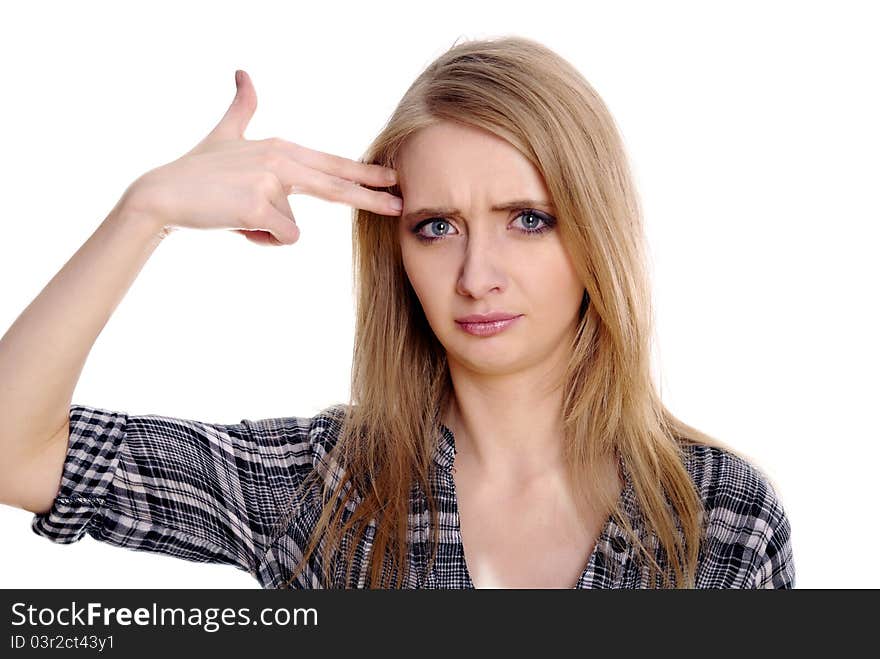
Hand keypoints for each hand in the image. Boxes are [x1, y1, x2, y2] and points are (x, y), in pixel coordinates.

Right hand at [119, 70, 400, 245]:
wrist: (162, 194)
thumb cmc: (197, 170)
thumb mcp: (225, 134)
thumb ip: (242, 106)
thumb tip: (243, 72)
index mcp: (281, 148)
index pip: (332, 164)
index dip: (364, 173)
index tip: (391, 178)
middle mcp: (281, 161)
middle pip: (335, 187)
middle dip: (371, 198)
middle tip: (400, 204)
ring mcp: (270, 182)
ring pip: (293, 228)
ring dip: (268, 232)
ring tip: (237, 216)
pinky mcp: (259, 207)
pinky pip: (282, 239)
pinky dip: (261, 241)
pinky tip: (237, 226)